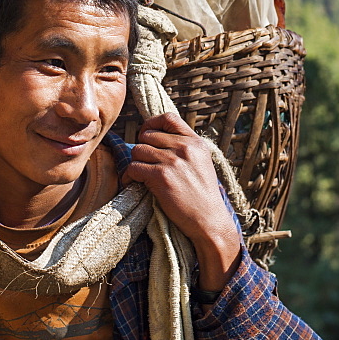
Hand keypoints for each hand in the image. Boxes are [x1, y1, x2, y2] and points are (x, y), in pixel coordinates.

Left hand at [121, 112, 241, 291]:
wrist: (209, 221)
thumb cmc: (202, 196)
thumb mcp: (201, 164)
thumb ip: (185, 148)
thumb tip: (156, 138)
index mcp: (196, 142)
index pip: (168, 118)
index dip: (152, 124)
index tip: (146, 135)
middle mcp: (185, 147)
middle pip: (148, 135)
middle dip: (141, 149)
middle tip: (143, 164)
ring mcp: (174, 161)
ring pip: (138, 150)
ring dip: (135, 164)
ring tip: (138, 176)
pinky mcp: (162, 177)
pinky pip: (134, 167)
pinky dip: (129, 176)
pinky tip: (133, 183)